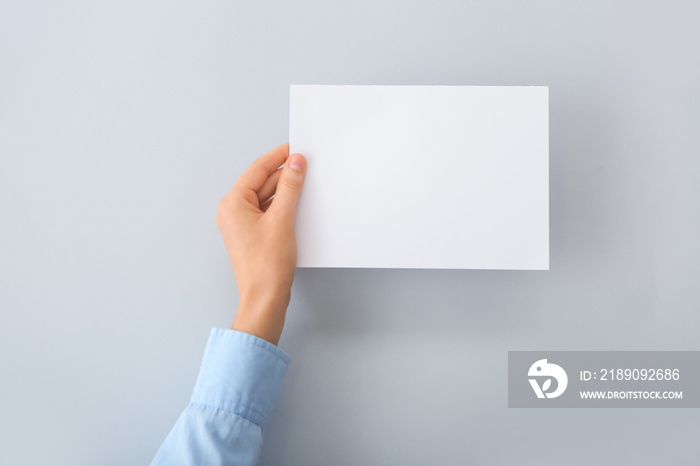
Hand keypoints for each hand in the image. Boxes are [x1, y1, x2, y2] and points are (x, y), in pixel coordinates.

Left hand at [215, 143, 306, 344]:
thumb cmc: (266, 266)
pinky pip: (267, 211)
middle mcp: (232, 211)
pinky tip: (298, 204)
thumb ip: (290, 187)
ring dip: (285, 191)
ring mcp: (241, 224)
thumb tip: (295, 163)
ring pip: (265, 197)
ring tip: (306, 184)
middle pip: (261, 183)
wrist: (264, 298)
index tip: (295, 148)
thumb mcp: (282, 219)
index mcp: (233, 203)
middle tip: (306, 165)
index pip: (257, 170)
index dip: (278, 157)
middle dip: (284, 175)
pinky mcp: (252, 235)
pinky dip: (282, 206)